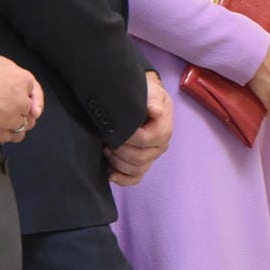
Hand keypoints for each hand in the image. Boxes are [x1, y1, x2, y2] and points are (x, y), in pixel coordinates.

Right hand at [0, 52, 44, 142]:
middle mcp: (22, 100)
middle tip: (16, 111)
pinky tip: (4, 132)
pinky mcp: (2, 132)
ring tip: (11, 122)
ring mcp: (13, 118)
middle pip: (30, 109)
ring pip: (25, 125)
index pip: (33, 88)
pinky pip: (13, 136)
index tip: (28, 99)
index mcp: (22, 80)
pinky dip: (10, 135)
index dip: (31, 94)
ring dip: (20, 124)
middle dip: (25, 111)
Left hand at [107, 71, 173, 185]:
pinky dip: (122, 179)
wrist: (145, 99)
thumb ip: (153, 98)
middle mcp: (160, 145)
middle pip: (139, 157)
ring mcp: (152, 156)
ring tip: (105, 149)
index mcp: (164, 129)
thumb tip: (154, 110)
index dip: (128, 137)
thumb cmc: (146, 95)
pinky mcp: (143, 164)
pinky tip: (110, 174)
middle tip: (106, 139)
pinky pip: (135, 178)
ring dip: (117, 162)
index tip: (114, 129)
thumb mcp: (151, 90)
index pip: (146, 140)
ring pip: (136, 169)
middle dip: (119, 150)